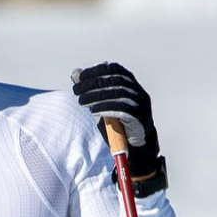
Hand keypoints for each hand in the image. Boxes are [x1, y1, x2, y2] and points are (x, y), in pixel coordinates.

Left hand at [70, 62, 160, 179]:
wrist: (136, 146)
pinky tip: (94, 110)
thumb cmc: (118, 123)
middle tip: (77, 90)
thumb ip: (91, 90)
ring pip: (119, 93)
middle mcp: (138, 91)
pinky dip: (107, 108)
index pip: (114, 69)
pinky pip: (123, 109)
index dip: (96, 70)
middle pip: (114, 81)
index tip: (80, 76)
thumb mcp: (102, 104)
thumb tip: (75, 74)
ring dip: (97, 96)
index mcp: (130, 84)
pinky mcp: (140, 118)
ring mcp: (141, 104)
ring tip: (82, 101)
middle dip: (93, 84)